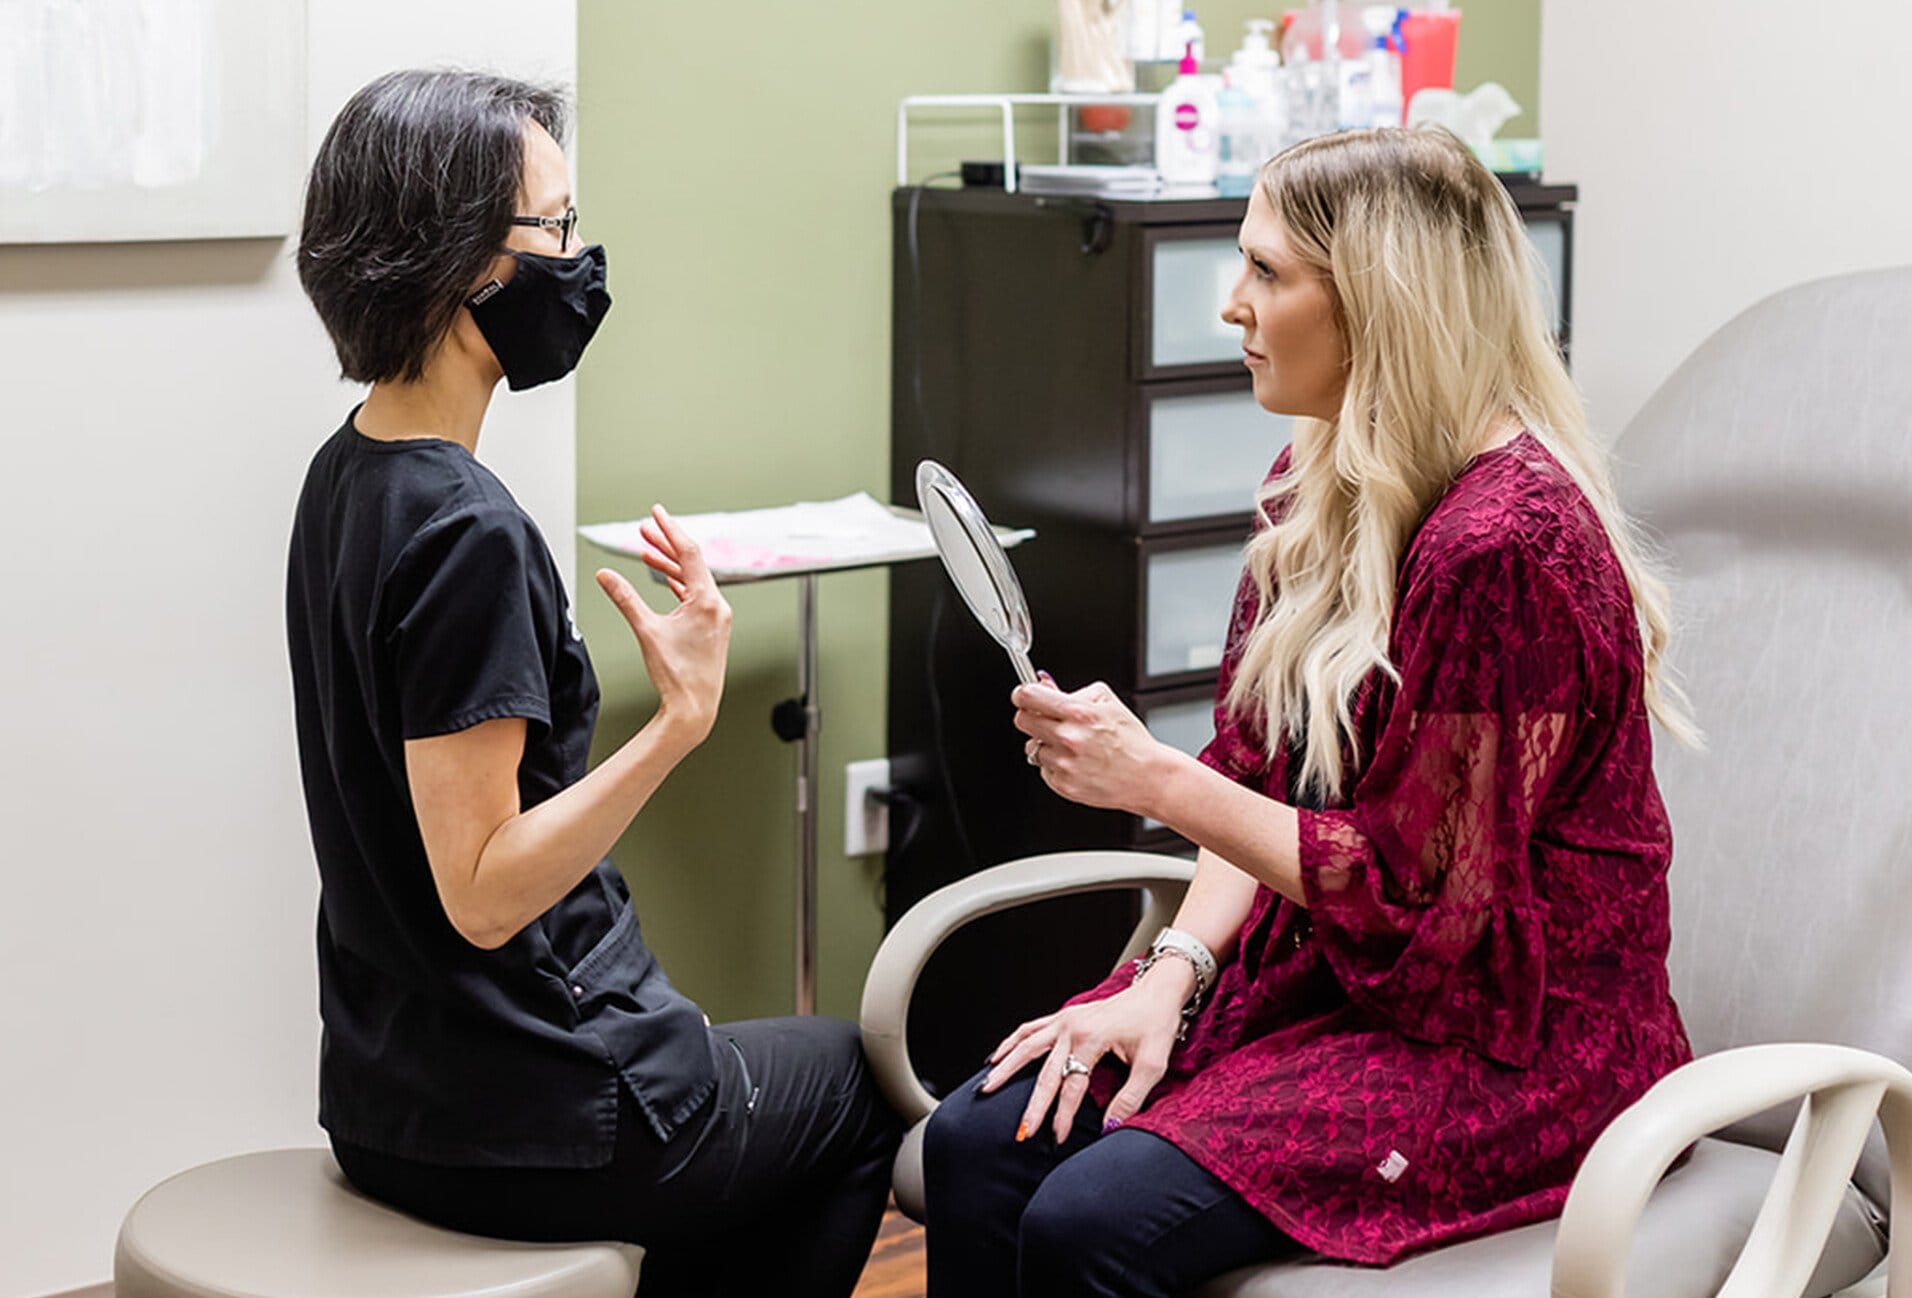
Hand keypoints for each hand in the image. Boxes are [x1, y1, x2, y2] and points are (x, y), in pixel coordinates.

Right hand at [595, 505, 731, 745]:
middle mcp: (717, 605)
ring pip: (692, 580)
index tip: (657, 512)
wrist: (694, 708)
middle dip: (666, 544)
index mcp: (707, 601)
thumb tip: (605, 575)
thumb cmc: (677, 675)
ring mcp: (717, 617)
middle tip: (645, 528)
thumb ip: (625, 599)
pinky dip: (678, 584)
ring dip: (670, 565)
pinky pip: (695, 595)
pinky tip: (664, 578)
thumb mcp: (646, 631)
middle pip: (691, 563)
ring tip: (647, 551)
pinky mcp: (712, 627)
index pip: (688, 553)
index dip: (670, 529)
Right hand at [981, 976, 1186, 1142]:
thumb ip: (1130, 1098)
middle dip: (1033, 1105)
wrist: (1158, 991)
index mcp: (1091, 1038)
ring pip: (1026, 1047)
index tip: (1056, 1138)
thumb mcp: (1152, 1065)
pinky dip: (1012, 1042)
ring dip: (1006, 1068)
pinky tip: (997, 1055)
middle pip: (1045, 1073)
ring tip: (988, 1088)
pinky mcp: (1065, 1016)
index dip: (1063, 1116)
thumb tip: (1109, 1127)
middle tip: (1021, 1131)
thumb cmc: (1156, 1024)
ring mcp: (1065, 1019)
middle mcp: (1072, 1027)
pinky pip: (1030, 1029)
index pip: (1071, 1087)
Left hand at [1013, 679, 1173, 815]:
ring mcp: (1064, 763)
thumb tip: (1045, 685)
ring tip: (1072, 746)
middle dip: (1031, 717)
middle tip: (1046, 719)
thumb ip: (1074, 692)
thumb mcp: (1107, 702)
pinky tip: (1076, 762)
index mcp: (1078, 713)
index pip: (1028, 697)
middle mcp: (1068, 738)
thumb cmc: (1131, 741)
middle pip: (1022, 720)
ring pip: (1032, 747)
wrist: (1147, 776)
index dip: (1022, 694)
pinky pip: (1043, 769)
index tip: (1023, 696)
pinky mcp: (1063, 784)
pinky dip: (1054, 764)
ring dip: (1046, 744)